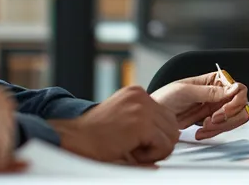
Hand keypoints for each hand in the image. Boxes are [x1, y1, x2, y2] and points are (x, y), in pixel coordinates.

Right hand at [51, 86, 179, 164]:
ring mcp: (143, 108)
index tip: (137, 142)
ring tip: (134, 150)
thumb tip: (174, 136)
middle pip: (173, 125)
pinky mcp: (142, 124)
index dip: (156, 135)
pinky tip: (132, 153)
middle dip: (159, 142)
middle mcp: (142, 96)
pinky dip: (152, 156)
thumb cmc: (95, 135)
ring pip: (172, 136)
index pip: (166, 115)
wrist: (75, 139)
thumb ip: (146, 121)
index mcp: (137, 93)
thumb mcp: (123, 119)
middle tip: (137, 149)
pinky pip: (164, 146)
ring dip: (156, 149)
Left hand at [151, 73, 248, 138]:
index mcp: (214, 81)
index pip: (238, 89)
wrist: (153, 117)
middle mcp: (218, 94)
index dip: (235, 101)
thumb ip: (210, 91)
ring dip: (220, 127)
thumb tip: (232, 89)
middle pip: (240, 106)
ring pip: (233, 120)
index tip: (222, 111)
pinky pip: (221, 129)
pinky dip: (212, 133)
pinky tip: (199, 132)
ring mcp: (216, 108)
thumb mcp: (185, 91)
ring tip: (204, 127)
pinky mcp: (211, 121)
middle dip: (228, 117)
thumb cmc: (164, 98)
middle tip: (212, 120)